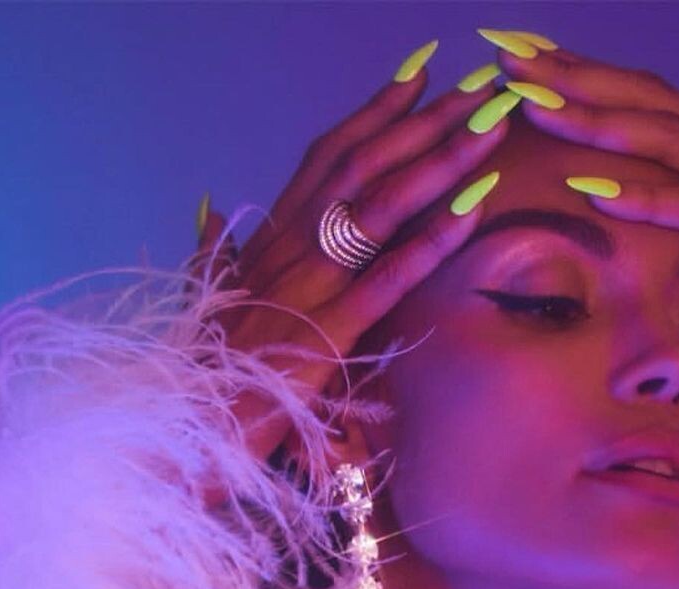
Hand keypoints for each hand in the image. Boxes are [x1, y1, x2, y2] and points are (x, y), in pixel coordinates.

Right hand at [184, 56, 511, 485]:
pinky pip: (386, 278)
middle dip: (425, 120)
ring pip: (379, 207)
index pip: (326, 159)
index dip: (374, 114)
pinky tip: (472, 210)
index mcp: (267, 240)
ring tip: (492, 125)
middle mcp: (287, 249)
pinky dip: (430, 242)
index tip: (419, 75)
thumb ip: (210, 253)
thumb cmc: (204, 370)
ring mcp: (307, 287)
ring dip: (440, 160)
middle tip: (481, 84)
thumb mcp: (204, 300)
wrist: (187, 423)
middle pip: (363, 165)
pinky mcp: (326, 331)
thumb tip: (210, 211)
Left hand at [490, 43, 678, 349]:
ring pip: (663, 140)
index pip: (650, 98)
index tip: (525, 60)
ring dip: (592, 120)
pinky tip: (592, 187)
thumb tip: (656, 210)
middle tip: (505, 56)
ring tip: (531, 103)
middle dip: (572, 77)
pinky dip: (643, 196)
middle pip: (645, 102)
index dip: (587, 76)